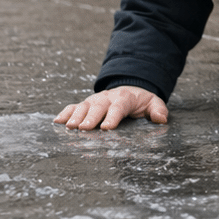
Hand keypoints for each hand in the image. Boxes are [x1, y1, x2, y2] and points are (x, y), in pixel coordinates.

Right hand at [53, 85, 167, 130]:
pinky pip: (73, 107)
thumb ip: (158, 110)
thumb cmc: (140, 101)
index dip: (112, 117)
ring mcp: (94, 101)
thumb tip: (161, 119)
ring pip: (83, 107)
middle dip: (90, 117)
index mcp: (124, 98)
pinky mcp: (85, 105)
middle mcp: (106, 98)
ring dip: (75, 117)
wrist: (129, 90)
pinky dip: (65, 113)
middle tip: (83, 128)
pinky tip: (57, 122)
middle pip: (97, 107)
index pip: (118, 107)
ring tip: (68, 127)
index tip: (107, 127)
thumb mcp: (153, 103)